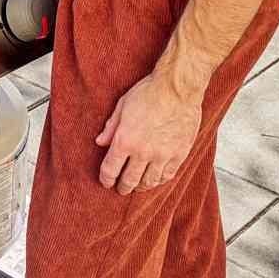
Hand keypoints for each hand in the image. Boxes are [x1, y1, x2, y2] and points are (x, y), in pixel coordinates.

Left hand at [95, 72, 202, 194]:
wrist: (178, 88)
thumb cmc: (148, 93)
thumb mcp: (122, 105)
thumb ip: (111, 127)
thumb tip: (100, 142)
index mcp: (125, 140)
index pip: (110, 169)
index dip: (106, 179)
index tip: (106, 182)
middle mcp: (143, 152)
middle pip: (129, 180)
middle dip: (122, 187)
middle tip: (120, 189)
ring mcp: (162, 155)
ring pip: (149, 181)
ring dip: (140, 187)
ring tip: (137, 187)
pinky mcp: (179, 154)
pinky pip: (167, 175)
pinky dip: (159, 181)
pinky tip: (155, 180)